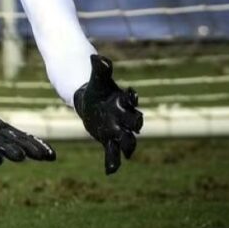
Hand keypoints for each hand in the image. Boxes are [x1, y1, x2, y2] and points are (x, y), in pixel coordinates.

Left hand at [74, 55, 143, 174]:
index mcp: (123, 101)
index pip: (130, 99)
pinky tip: (110, 171)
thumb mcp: (97, 79)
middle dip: (135, 123)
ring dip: (128, 146)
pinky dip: (112, 162)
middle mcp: (125, 117)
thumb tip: (97, 56)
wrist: (92, 102)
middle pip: (134, 121)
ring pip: (127, 139)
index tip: (130, 94)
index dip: (131, 98)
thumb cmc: (98, 89)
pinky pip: (112, 152)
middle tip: (137, 125)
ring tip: (128, 154)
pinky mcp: (108, 140)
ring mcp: (118, 130)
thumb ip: (100, 68)